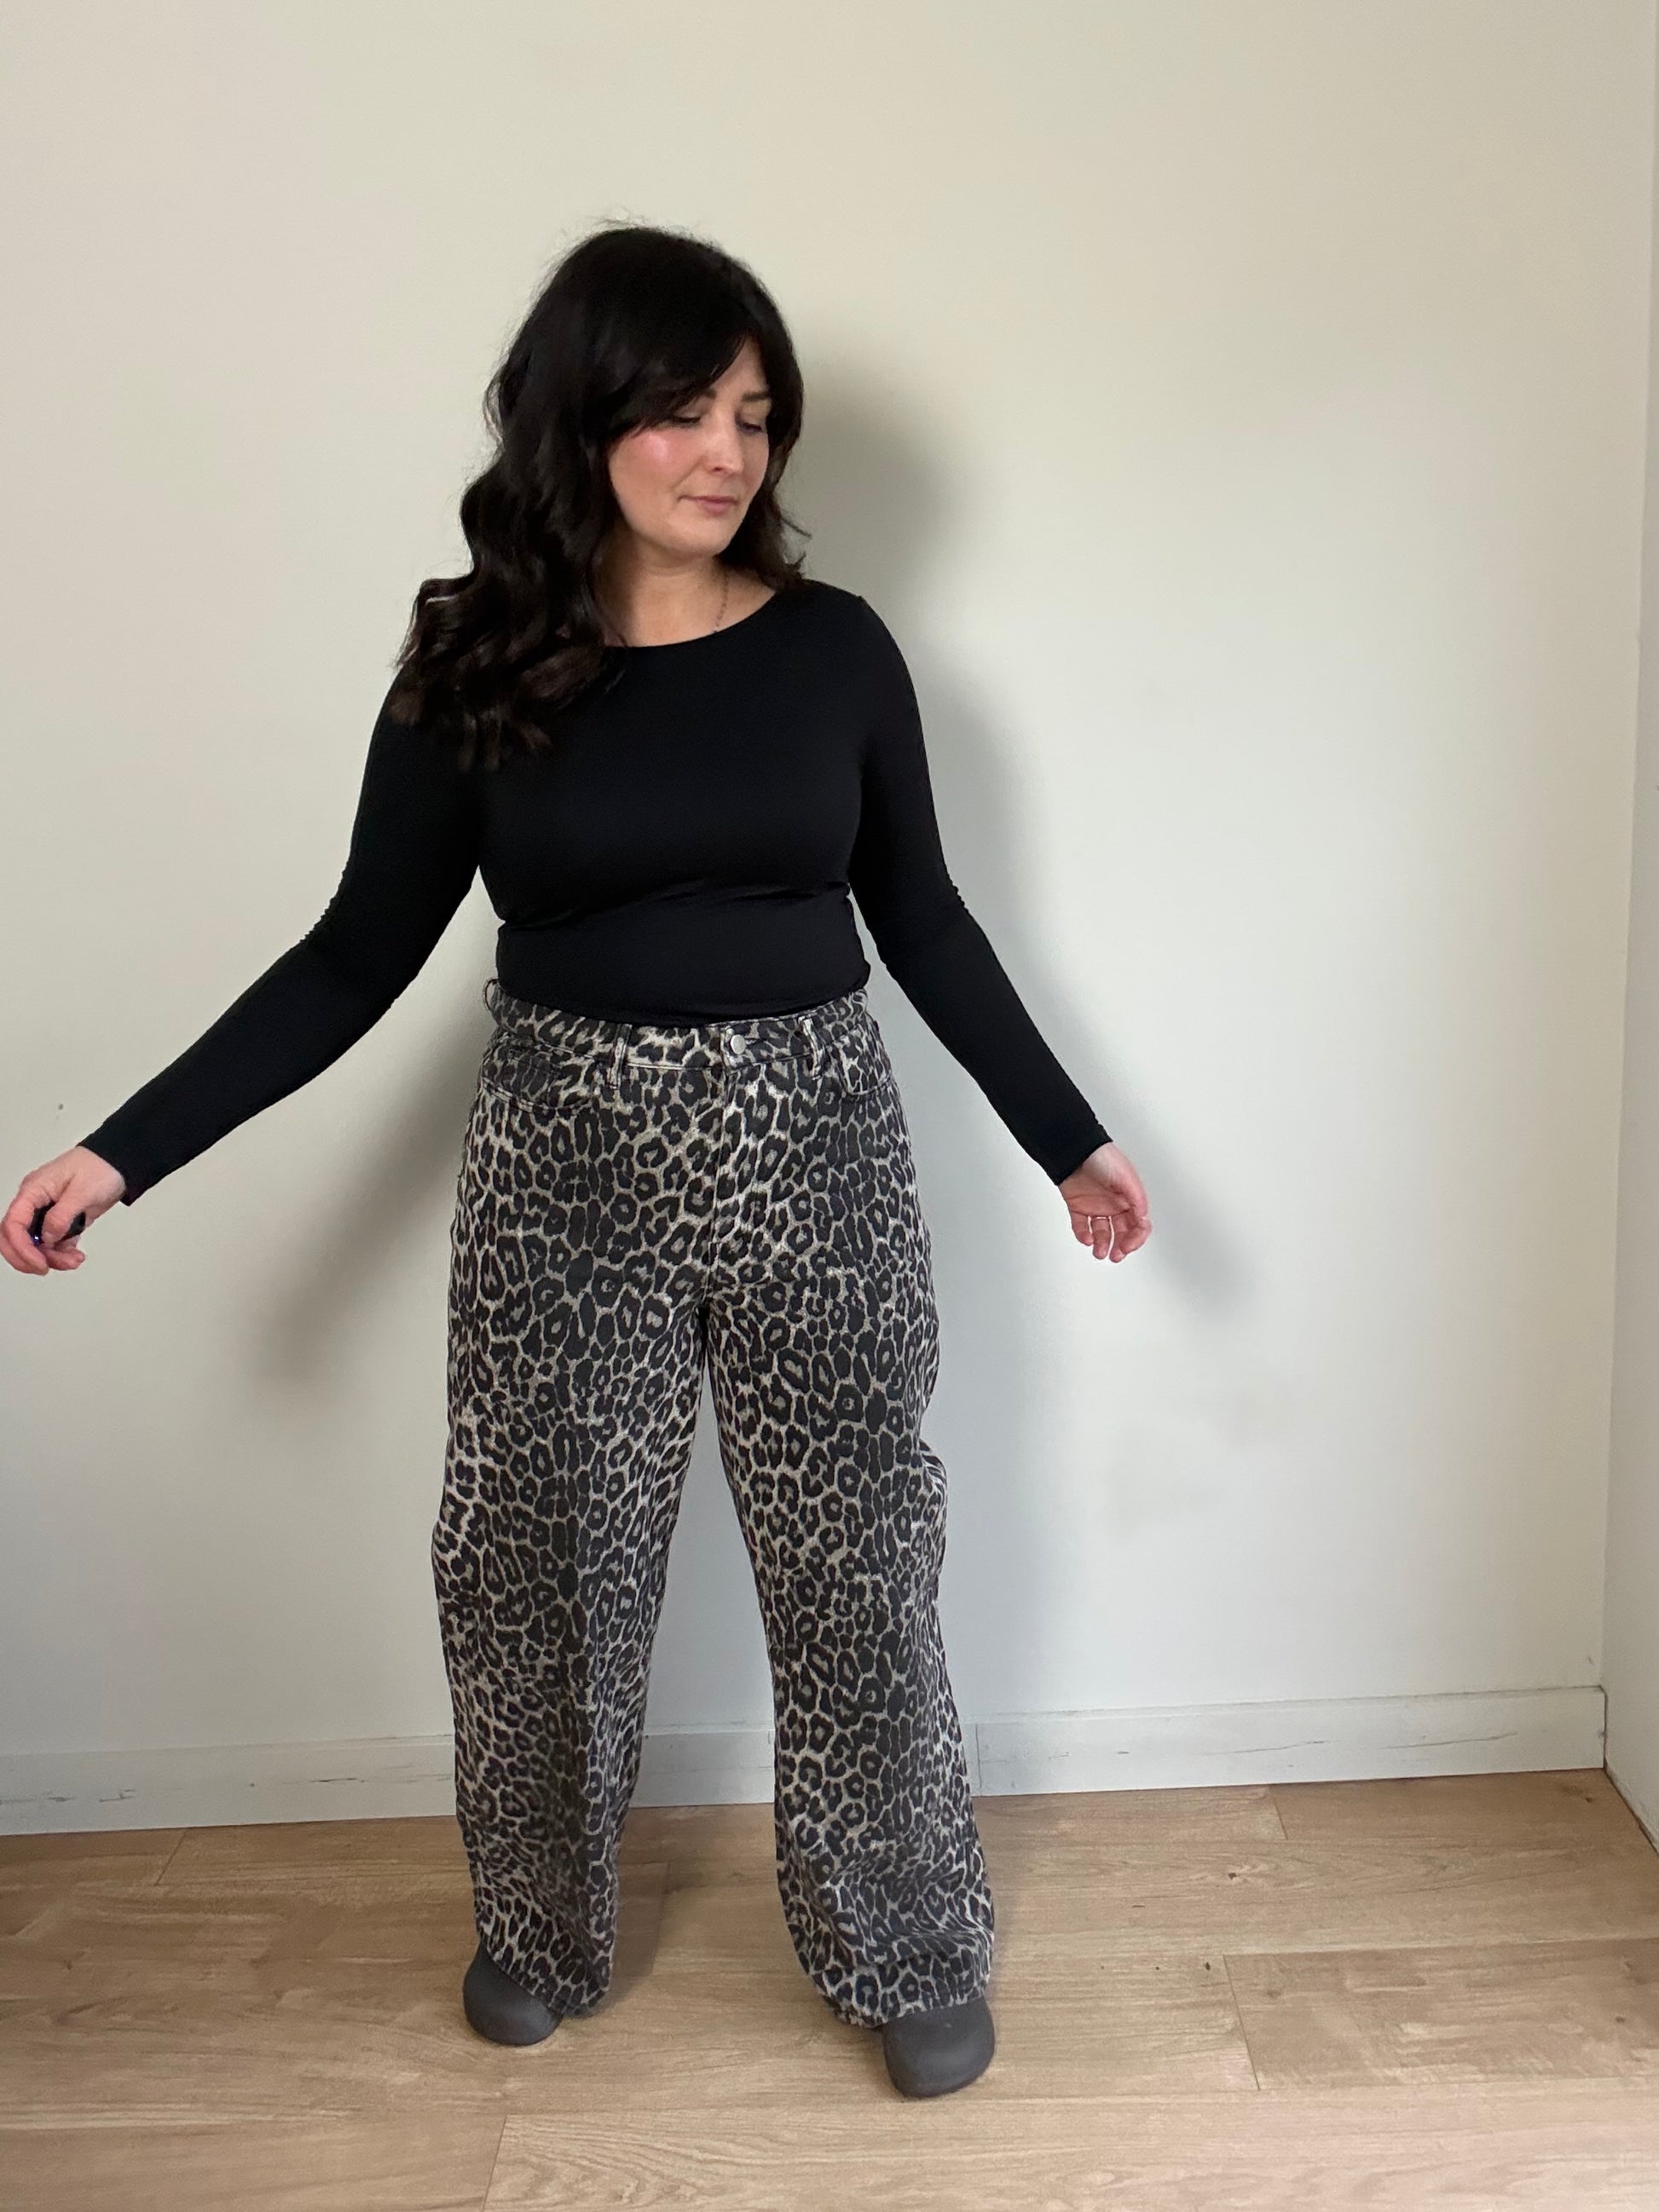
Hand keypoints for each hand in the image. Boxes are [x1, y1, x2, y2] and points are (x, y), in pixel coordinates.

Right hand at [1, 1147, 126, 1275]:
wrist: (119, 1164)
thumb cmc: (99, 1167)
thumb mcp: (82, 1191)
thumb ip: (61, 1216)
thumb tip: (47, 1238)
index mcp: (33, 1190)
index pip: (13, 1223)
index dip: (20, 1247)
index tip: (39, 1262)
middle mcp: (36, 1203)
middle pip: (16, 1237)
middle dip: (27, 1257)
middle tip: (45, 1268)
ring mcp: (47, 1213)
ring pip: (36, 1245)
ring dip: (52, 1258)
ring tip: (74, 1260)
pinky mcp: (62, 1222)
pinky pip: (53, 1244)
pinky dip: (62, 1254)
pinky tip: (76, 1256)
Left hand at [1059, 1141, 1150, 1262]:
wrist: (1073, 1150)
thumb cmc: (1101, 1157)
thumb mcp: (1125, 1178)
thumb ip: (1136, 1199)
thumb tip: (1143, 1218)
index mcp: (1129, 1198)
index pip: (1139, 1224)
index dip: (1136, 1238)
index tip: (1127, 1246)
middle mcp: (1114, 1204)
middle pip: (1122, 1232)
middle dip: (1120, 1246)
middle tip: (1116, 1256)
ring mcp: (1096, 1206)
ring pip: (1102, 1232)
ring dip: (1103, 1244)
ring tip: (1099, 1252)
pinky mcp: (1078, 1206)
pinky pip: (1081, 1226)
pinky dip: (1083, 1235)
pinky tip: (1087, 1239)